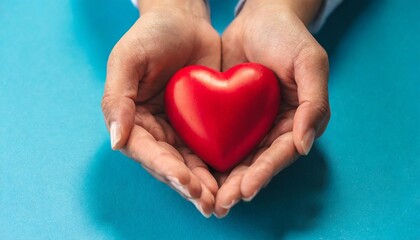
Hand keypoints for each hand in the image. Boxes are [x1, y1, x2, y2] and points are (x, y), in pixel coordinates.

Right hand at [101, 0, 220, 217]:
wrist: (184, 19)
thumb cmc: (151, 34)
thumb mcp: (127, 59)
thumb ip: (117, 99)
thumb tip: (116, 141)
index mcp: (132, 118)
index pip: (146, 151)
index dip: (165, 168)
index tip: (186, 181)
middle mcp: (154, 129)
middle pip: (169, 164)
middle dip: (187, 184)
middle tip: (207, 201)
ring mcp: (178, 128)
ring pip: (189, 162)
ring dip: (203, 184)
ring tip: (219, 201)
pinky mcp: (200, 124)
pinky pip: (208, 148)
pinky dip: (217, 165)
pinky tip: (231, 179)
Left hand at [213, 0, 329, 216]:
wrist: (259, 17)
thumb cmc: (288, 36)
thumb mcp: (310, 62)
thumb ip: (315, 103)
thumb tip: (304, 145)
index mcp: (299, 120)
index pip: (281, 153)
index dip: (265, 172)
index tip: (246, 188)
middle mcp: (276, 127)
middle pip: (258, 162)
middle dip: (241, 184)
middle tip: (222, 203)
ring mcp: (253, 123)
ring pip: (239, 157)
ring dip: (225, 179)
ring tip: (209, 198)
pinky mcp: (232, 116)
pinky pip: (222, 139)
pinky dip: (212, 157)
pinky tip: (197, 170)